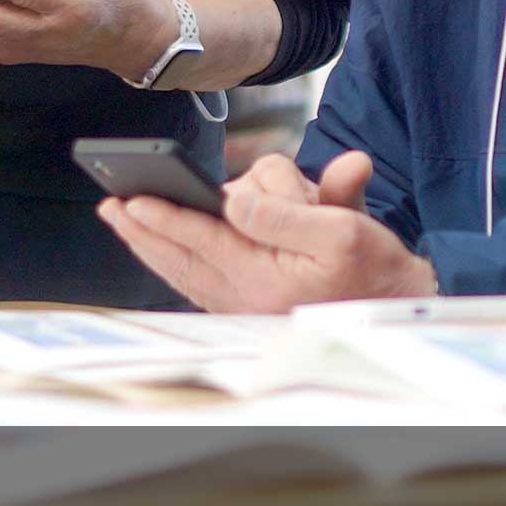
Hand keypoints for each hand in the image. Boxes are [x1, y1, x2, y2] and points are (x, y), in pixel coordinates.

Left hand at [97, 152, 437, 313]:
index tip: (133, 200)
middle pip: (183, 257)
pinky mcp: (249, 303)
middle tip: (111, 206)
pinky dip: (175, 260)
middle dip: (146, 230)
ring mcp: (245, 304)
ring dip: (158, 242)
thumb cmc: (372, 266)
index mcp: (269, 280)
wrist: (394, 306)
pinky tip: (158, 243)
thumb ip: (286, 213)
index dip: (167, 217)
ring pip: (186, 268)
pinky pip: (198, 280)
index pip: (204, 241)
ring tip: (130, 215)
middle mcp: (249, 297)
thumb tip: (237, 199)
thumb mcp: (342, 229)